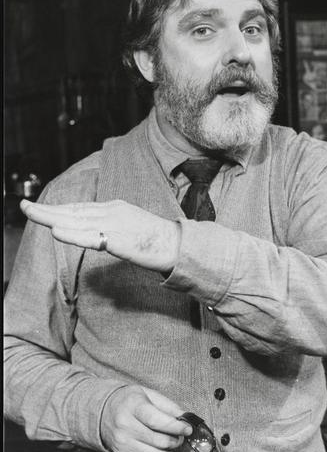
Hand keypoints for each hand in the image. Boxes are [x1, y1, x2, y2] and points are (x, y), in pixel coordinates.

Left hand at [20, 199, 180, 272]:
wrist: (177, 245)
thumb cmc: (154, 239)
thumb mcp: (129, 226)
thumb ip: (110, 227)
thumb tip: (95, 233)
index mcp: (114, 208)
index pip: (79, 207)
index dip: (57, 208)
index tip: (38, 208)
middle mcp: (112, 211)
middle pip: (74, 211)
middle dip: (47, 210)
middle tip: (24, 207)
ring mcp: (116, 224)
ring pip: (78, 220)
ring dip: (52, 217)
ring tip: (31, 214)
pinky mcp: (120, 240)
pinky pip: (92, 237)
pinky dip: (73, 234)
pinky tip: (57, 232)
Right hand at [100, 385, 192, 451]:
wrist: (104, 412)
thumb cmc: (130, 400)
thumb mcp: (148, 393)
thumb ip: (167, 405)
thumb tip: (185, 417)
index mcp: (132, 405)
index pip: (156, 420)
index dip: (175, 426)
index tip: (187, 428)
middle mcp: (125, 425)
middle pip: (159, 441)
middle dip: (176, 439)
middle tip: (181, 434)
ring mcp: (123, 443)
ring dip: (169, 450)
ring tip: (171, 440)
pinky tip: (160, 449)